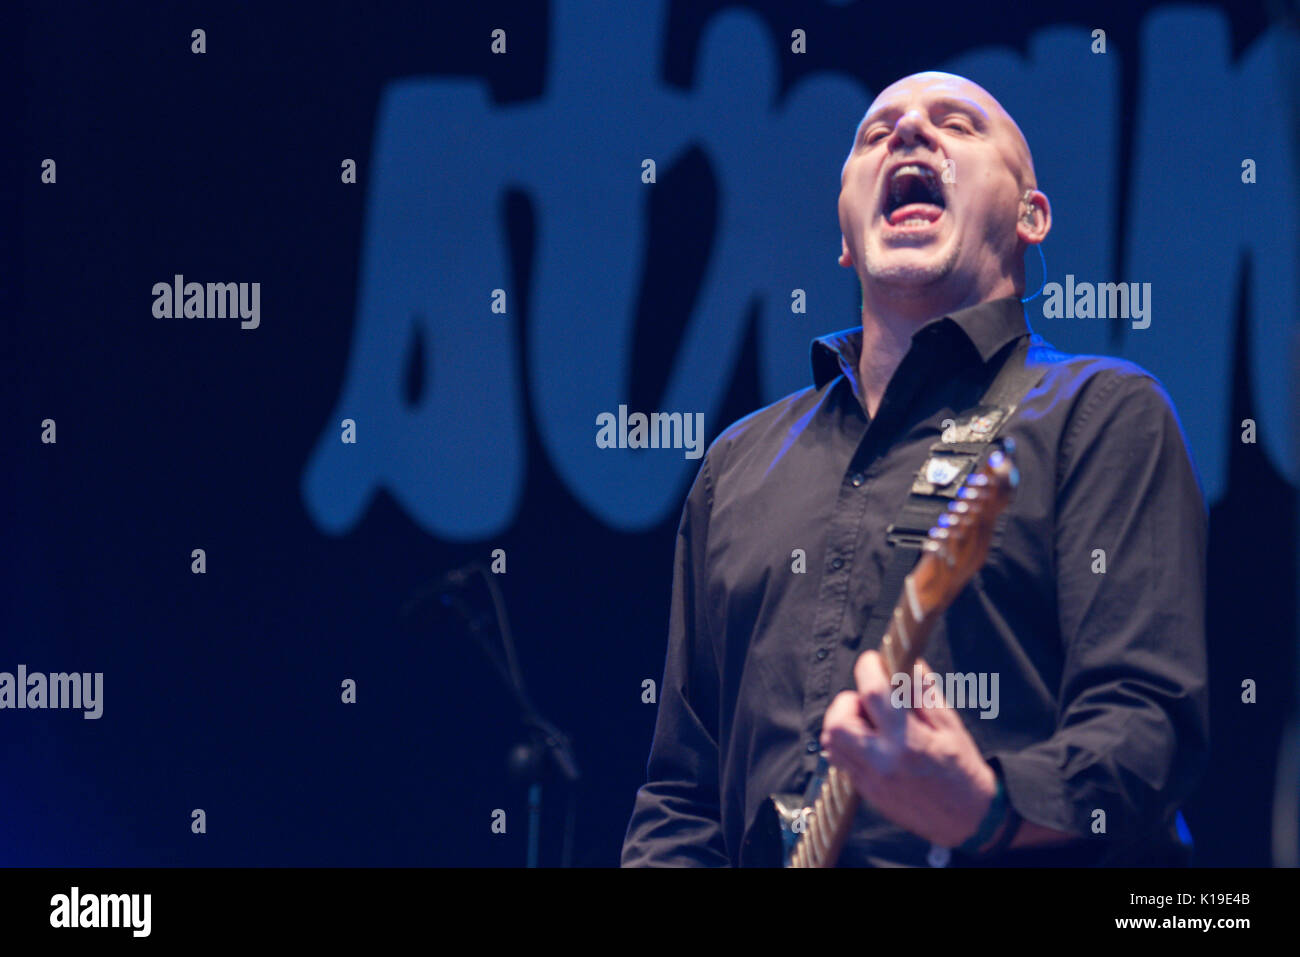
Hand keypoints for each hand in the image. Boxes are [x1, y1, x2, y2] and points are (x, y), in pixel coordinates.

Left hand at [820, 650, 996, 847]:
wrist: (967, 820)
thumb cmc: (962, 770)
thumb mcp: (951, 726)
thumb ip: (924, 693)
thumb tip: (907, 662)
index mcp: (909, 742)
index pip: (873, 695)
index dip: (868, 668)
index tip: (873, 660)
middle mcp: (883, 762)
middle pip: (837, 722)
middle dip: (847, 701)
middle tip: (868, 700)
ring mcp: (871, 780)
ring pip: (831, 742)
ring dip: (843, 722)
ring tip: (868, 720)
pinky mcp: (865, 791)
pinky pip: (840, 760)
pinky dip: (847, 742)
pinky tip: (869, 739)